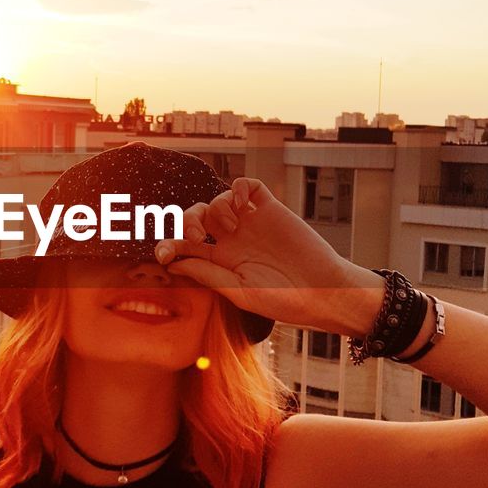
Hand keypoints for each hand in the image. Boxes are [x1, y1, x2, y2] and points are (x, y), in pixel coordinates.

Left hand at [154, 177, 384, 335]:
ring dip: (216, 208)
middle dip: (187, 222)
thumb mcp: (240, 291)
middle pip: (196, 217)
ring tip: (231, 227)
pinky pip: (248, 187)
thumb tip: (173, 263)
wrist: (324, 291)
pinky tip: (242, 203)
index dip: (169, 245)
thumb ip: (208, 274)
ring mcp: (251, 223)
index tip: (162, 255)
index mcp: (220, 262)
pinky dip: (238, 188)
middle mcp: (232, 240)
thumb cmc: (283, 300)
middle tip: (196, 237)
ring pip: (218, 200)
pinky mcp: (271, 209)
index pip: (185, 246)